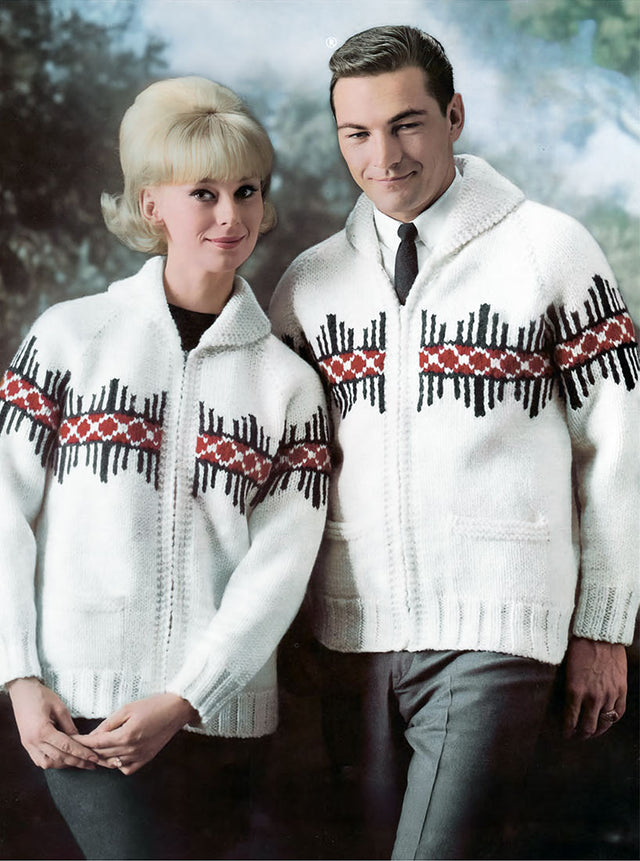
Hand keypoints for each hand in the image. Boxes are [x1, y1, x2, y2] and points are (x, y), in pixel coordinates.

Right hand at [7, 677, 100, 769]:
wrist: (22, 691)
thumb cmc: (41, 695)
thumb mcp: (59, 707)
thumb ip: (69, 726)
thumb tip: (79, 739)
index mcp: (42, 731)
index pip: (66, 747)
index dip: (82, 753)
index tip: (94, 758)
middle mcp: (34, 741)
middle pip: (59, 758)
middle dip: (77, 762)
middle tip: (92, 764)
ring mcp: (28, 744)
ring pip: (47, 763)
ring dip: (64, 764)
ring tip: (79, 762)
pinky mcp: (26, 744)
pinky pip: (39, 760)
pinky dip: (52, 762)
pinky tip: (63, 760)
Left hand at [74, 693, 197, 774]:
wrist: (177, 710)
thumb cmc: (153, 705)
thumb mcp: (128, 708)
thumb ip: (108, 723)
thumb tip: (93, 735)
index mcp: (126, 735)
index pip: (96, 743)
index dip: (82, 742)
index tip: (71, 740)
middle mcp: (132, 749)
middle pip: (102, 754)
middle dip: (88, 750)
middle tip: (77, 746)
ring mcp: (140, 756)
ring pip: (112, 763)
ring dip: (101, 758)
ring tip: (93, 751)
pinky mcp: (147, 759)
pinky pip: (126, 769)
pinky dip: (117, 765)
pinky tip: (114, 756)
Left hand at [563, 637, 626, 739]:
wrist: (599, 634)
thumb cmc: (578, 648)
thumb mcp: (566, 670)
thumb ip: (568, 689)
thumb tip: (566, 705)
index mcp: (574, 691)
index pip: (570, 721)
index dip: (567, 731)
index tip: (565, 735)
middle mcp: (592, 697)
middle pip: (587, 727)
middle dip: (580, 735)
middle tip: (576, 737)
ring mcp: (609, 695)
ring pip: (604, 723)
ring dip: (596, 731)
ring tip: (591, 733)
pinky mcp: (621, 690)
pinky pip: (618, 713)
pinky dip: (612, 721)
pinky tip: (607, 721)